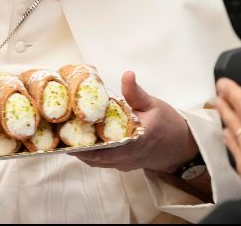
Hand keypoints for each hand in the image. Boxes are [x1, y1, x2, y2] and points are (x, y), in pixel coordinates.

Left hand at [70, 71, 196, 172]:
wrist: (182, 147)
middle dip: (76, 146)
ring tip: (64, 135)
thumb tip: (127, 74)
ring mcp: (124, 163)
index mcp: (134, 141)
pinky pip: (101, 162)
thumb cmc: (169, 125)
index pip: (105, 145)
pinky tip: (80, 141)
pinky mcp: (122, 164)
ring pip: (95, 161)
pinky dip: (89, 154)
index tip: (68, 130)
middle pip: (94, 156)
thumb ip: (136, 92)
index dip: (85, 140)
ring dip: (80, 151)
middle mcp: (126, 156)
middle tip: (59, 132)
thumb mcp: (154, 105)